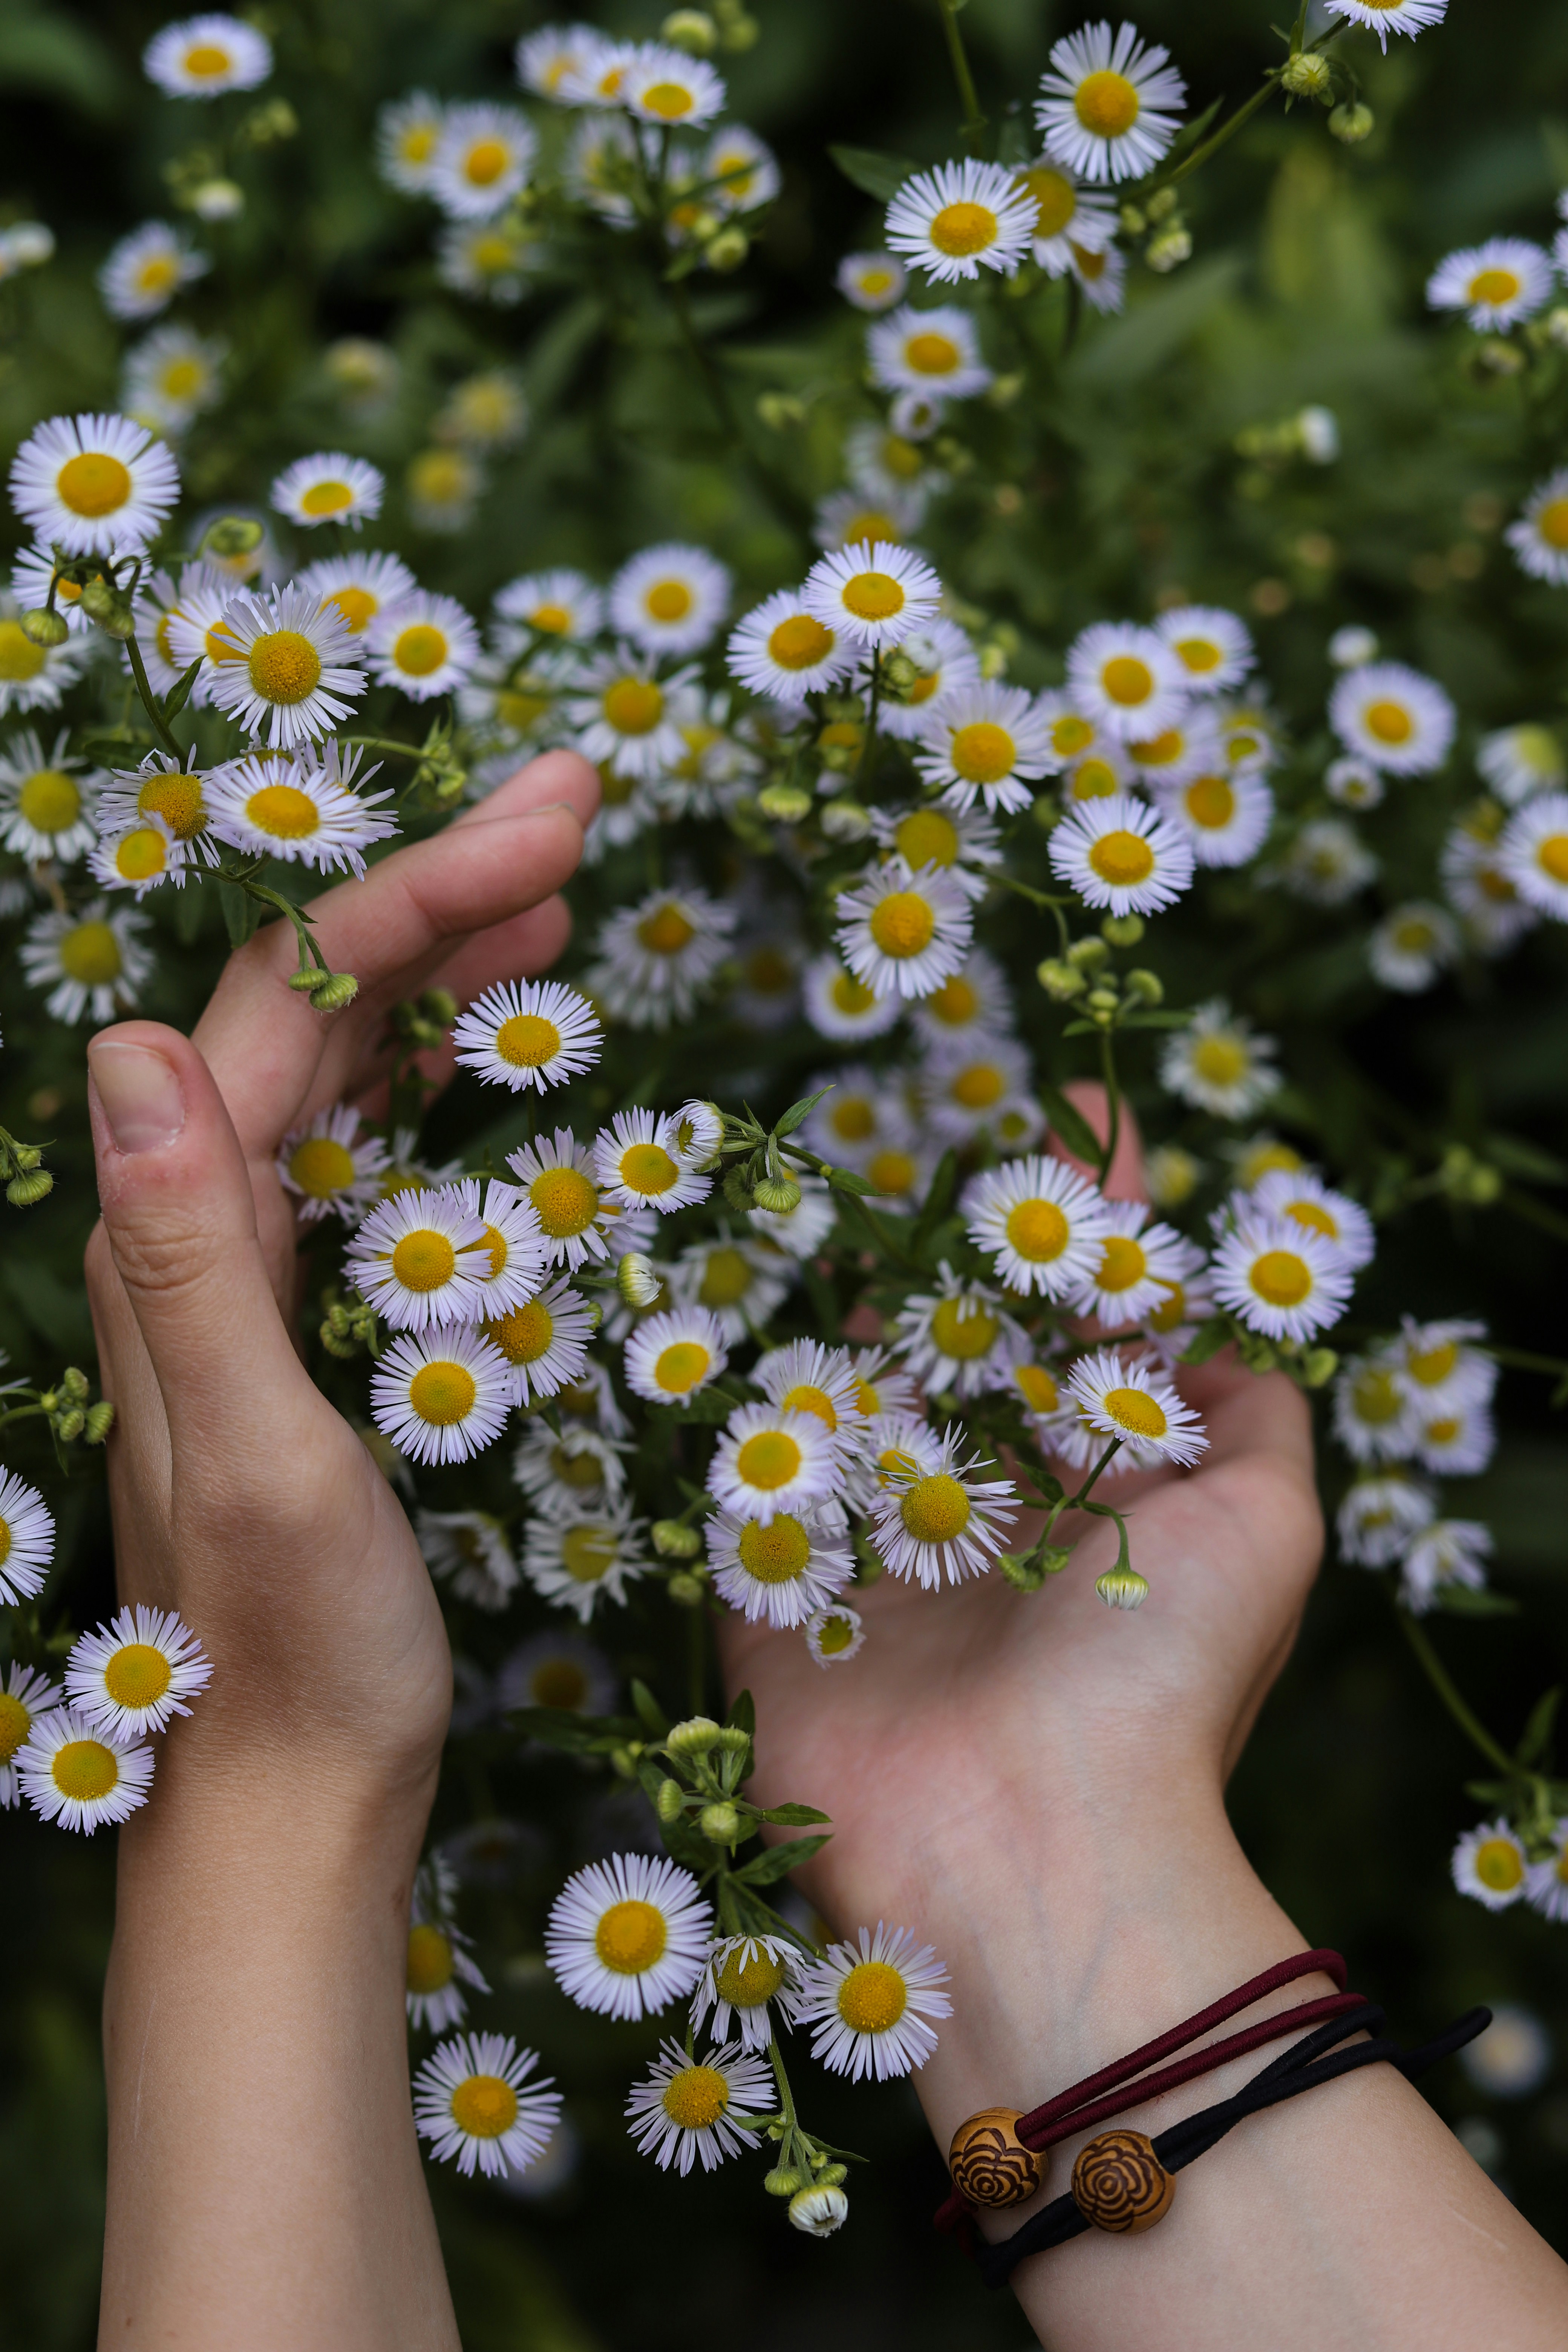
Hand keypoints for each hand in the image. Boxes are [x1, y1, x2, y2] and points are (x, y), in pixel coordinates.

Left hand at [84, 750, 598, 1818]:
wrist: (287, 1798)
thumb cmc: (293, 1656)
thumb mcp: (258, 1456)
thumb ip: (192, 1256)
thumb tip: (127, 1046)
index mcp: (183, 1237)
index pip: (289, 1000)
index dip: (418, 895)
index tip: (560, 829)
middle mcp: (198, 1226)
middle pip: (308, 999)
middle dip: (440, 889)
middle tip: (577, 807)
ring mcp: (248, 1264)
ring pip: (332, 1056)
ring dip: (434, 959)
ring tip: (551, 893)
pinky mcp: (301, 1308)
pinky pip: (354, 1137)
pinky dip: (424, 1062)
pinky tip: (480, 1042)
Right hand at [718, 1102, 1567, 2350]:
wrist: (1025, 1851)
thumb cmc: (1156, 1684)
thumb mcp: (1267, 1533)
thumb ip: (1257, 1423)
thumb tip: (1225, 1344)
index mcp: (1093, 1486)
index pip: (1087, 1319)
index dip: (1087, 1215)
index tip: (1081, 1110)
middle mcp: (984, 1507)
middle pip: (958, 1342)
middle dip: (948, 1247)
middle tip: (923, 1147)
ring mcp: (873, 1549)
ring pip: (846, 1395)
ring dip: (835, 1313)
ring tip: (811, 1205)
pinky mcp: (775, 1596)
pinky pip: (746, 1480)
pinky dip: (736, 1412)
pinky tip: (712, 1313)